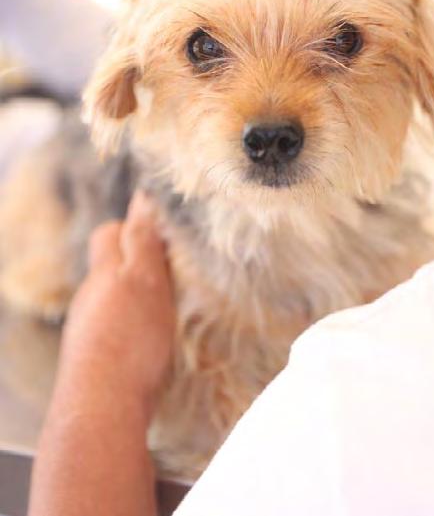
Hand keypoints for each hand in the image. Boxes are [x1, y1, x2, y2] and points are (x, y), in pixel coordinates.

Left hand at [57, 190, 174, 418]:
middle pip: (112, 265)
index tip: (164, 236)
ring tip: (167, 308)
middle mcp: (92, 296)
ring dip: (138, 296)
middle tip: (172, 272)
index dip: (134, 228)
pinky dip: (133, 324)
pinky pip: (115, 326)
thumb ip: (142, 241)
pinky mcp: (96, 354)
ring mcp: (90, 326)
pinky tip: (151, 339)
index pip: (112, 233)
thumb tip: (142, 199)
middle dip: (139, 263)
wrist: (103, 405)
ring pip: (114, 297)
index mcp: (105, 272)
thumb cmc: (130, 339)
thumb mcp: (145, 280)